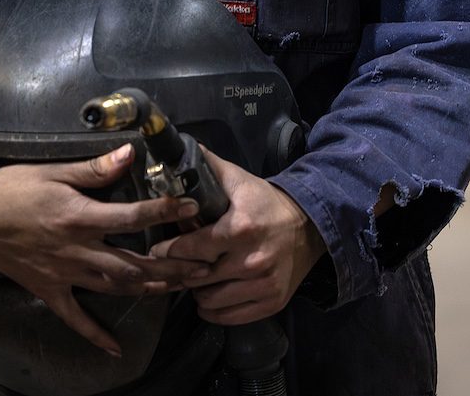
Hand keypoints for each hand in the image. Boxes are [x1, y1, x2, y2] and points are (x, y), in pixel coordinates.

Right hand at [0, 145, 205, 356]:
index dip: (165, 212)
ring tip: (179, 290)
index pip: (133, 216)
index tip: (192, 208)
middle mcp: (78, 250)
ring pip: (114, 287)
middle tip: (202, 267)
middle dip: (171, 266)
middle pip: (133, 263)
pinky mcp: (49, 290)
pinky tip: (116, 349)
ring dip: (148, 290)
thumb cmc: (12, 188)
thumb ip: (94, 169)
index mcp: (81, 217)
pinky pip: (75, 318)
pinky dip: (95, 335)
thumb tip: (130, 154)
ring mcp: (64, 274)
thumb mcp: (53, 171)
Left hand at [150, 147, 324, 326]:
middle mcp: (252, 260)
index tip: (159, 249)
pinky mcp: (272, 302)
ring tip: (196, 278)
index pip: (191, 247)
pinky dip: (214, 310)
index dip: (170, 249)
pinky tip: (209, 297)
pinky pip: (230, 317)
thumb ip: (208, 166)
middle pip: (197, 276)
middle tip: (175, 264)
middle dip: (182, 270)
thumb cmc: (267, 203)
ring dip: (197, 291)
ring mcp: (263, 285)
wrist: (310, 226)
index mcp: (240, 228)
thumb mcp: (239, 180)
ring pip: (210, 300)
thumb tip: (178, 152)